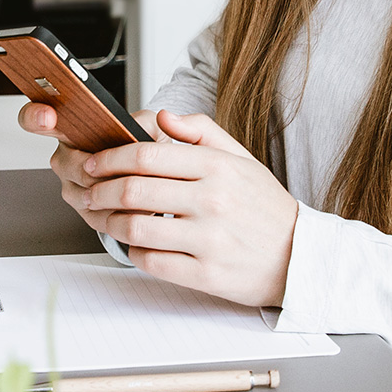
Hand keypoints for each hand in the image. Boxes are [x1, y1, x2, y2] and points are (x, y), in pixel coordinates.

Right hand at [17, 102, 166, 236]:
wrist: (154, 174)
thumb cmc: (142, 144)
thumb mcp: (148, 124)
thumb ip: (144, 121)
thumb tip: (138, 130)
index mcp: (69, 129)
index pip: (35, 118)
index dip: (36, 117)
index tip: (48, 117)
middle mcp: (64, 159)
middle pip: (70, 166)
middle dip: (99, 168)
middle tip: (123, 165)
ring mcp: (72, 187)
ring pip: (85, 194)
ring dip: (113, 192)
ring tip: (138, 185)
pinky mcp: (86, 213)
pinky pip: (98, 216)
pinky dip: (120, 212)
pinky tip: (138, 205)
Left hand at [83, 111, 297, 307]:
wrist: (302, 257)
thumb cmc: (265, 207)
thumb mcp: (242, 158)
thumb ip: (201, 132)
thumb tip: (161, 117)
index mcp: (218, 168)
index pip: (146, 155)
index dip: (109, 158)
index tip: (93, 163)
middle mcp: (212, 201)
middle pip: (133, 190)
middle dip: (99, 190)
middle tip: (89, 192)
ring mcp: (209, 240)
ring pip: (136, 227)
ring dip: (109, 222)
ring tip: (104, 218)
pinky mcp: (206, 274)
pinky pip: (152, 262)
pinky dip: (133, 252)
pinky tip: (134, 244)